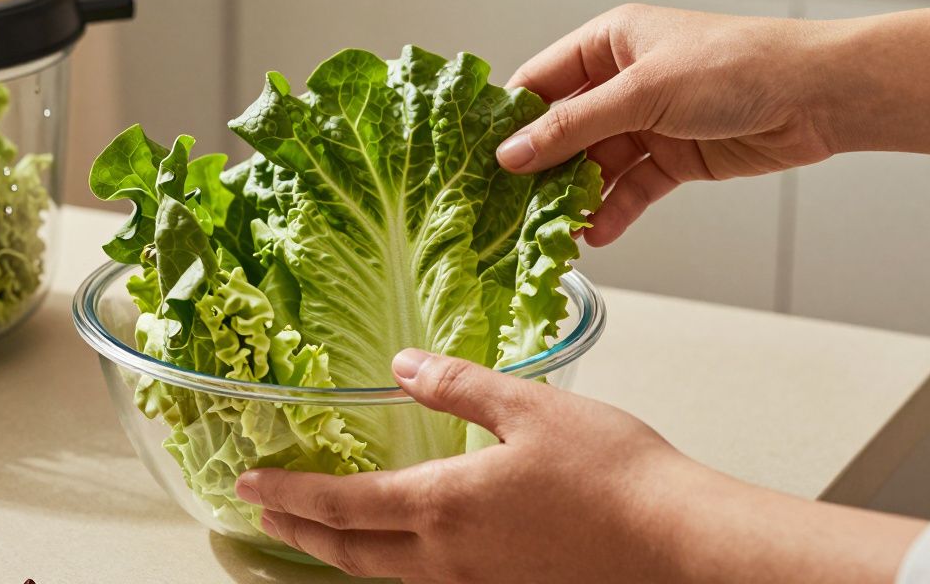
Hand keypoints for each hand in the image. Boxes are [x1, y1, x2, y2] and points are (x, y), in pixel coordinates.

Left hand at [236, 349, 924, 582]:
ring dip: (340, 555)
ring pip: (386, 576)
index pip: (343, 505)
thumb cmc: (615, 477)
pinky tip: (401, 553)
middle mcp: (450, 557)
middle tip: (263, 518)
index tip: (250, 486)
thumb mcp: (529, 409)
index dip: (291, 495)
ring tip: (315, 538)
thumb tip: (402, 366)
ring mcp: (479, 582)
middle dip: (300, 534)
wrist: (680, 546)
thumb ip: (458, 387)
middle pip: (351, 552)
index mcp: (446, 506)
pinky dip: (391, 568)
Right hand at [496, 4, 929, 246]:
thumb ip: (573, 128)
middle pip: (564, 131)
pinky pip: (630, 190)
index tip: (479, 158)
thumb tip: (512, 154)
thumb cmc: (735, 66)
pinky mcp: (673, 158)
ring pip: (595, 167)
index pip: (540, 81)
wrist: (816, 96)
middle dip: (540, 170)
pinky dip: (613, 213)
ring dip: (575, 199)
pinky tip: (595, 235)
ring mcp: (647, 122)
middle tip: (506, 207)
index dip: (510, 119)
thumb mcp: (642, 92)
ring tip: (551, 231)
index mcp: (609, 44)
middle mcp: (623, 82)